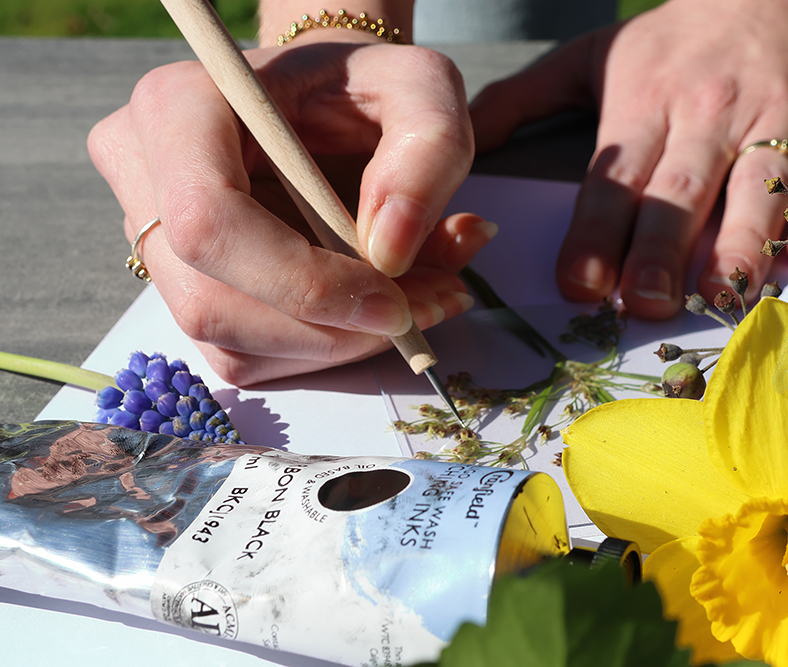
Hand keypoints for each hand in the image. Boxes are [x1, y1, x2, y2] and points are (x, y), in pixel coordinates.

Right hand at [89, 36, 484, 384]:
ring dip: (338, 343)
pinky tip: (376, 309)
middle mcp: (145, 177)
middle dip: (331, 328)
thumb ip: (426, 151)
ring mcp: (155, 242)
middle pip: (211, 303)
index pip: (208, 221)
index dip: (302, 282)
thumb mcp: (422, 89)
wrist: (334, 105)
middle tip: (424, 308)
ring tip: (419, 299)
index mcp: (179, 108)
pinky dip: (326, 348)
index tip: (391, 304)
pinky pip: (247, 356)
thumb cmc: (367, 87)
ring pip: (232, 344)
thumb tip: (390, 252)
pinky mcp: (186, 291)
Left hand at [471, 0, 787, 317]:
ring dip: (741, 246)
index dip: (596, 234)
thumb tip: (463, 139)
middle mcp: (709, 113)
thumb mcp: (591, 56)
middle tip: (646, 305)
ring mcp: (778, 116)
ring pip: (758, 189)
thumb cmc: (673, 41)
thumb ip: (524, 99)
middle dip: (661, 252)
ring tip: (724, 297)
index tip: (580, 286)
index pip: (615, 180)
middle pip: (681, 192)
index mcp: (644, 102)